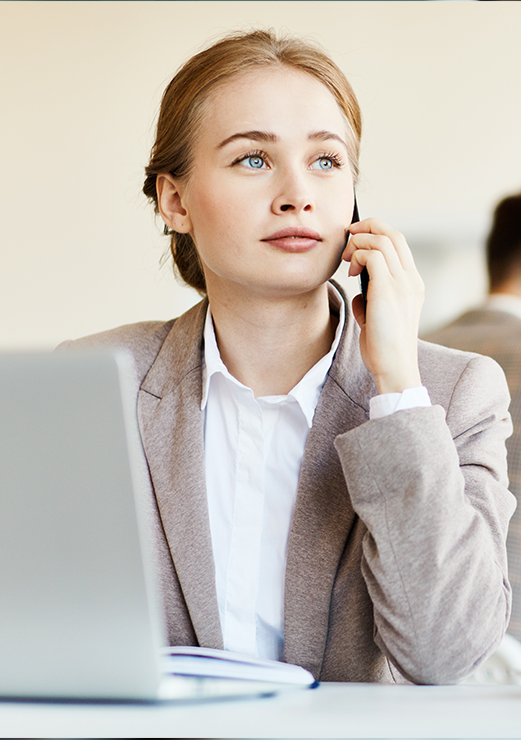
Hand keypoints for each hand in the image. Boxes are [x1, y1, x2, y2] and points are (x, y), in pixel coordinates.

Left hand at [342, 218, 424, 393]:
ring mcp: (402, 283)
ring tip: (347, 260)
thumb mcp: (376, 320)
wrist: (394, 367)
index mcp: (412, 284)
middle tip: (346, 239)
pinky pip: (372, 255)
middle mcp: (411, 279)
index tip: (354, 242)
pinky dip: (357, 255)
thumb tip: (358, 294)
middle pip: (392, 233)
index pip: (398, 243)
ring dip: (358, 242)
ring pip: (381, 239)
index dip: (375, 233)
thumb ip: (370, 303)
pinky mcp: (388, 289)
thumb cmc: (384, 349)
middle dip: (366, 227)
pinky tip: (350, 272)